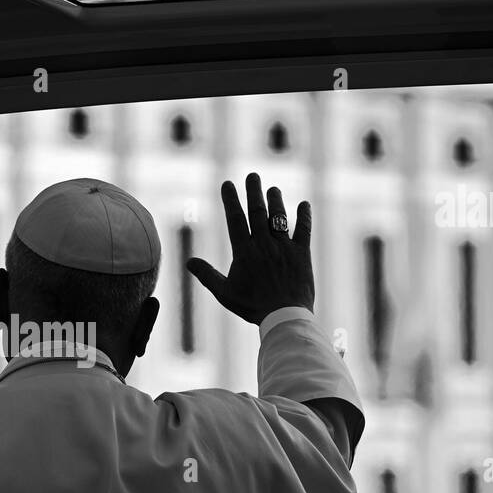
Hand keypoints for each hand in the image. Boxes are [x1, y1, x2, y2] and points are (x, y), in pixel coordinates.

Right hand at [187, 172, 314, 325]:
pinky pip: (304, 230)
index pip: (235, 219)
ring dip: (275, 201)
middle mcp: (264, 244)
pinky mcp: (302, 254)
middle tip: (252, 176)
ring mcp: (284, 248)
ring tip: (273, 189)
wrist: (285, 315)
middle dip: (254, 192)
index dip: (231, 200)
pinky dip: (304, 216)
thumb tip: (188, 262)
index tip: (228, 184)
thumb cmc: (252, 306)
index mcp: (244, 252)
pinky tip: (304, 204)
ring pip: (279, 218)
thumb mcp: (224, 293)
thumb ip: (207, 275)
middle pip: (257, 212)